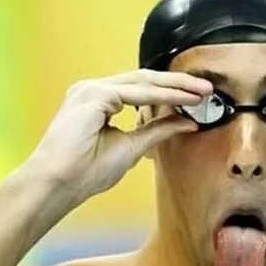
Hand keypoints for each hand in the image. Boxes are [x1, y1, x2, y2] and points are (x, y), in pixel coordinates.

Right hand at [25, 69, 211, 202]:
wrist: (57, 185)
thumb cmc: (86, 172)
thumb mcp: (132, 147)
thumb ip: (158, 130)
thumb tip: (187, 121)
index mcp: (99, 101)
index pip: (143, 90)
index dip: (173, 92)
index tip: (200, 98)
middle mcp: (94, 90)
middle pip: (146, 80)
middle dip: (180, 83)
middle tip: (208, 89)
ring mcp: (91, 90)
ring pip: (144, 82)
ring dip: (176, 86)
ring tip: (202, 91)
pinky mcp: (93, 95)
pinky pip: (136, 92)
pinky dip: (163, 95)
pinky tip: (184, 98)